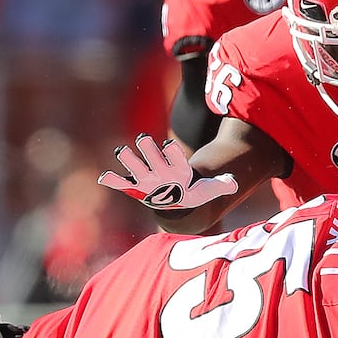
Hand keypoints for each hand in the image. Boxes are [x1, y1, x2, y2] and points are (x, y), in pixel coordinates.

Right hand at [98, 134, 238, 211]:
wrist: (179, 199)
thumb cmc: (192, 192)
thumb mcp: (208, 190)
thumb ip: (221, 185)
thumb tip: (234, 183)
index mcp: (177, 168)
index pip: (175, 157)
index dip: (173, 152)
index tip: (169, 146)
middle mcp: (160, 169)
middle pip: (153, 155)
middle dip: (148, 148)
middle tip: (144, 139)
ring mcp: (147, 176)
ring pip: (137, 166)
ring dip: (129, 159)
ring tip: (121, 151)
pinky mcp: (137, 187)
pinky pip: (124, 184)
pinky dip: (114, 181)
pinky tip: (103, 178)